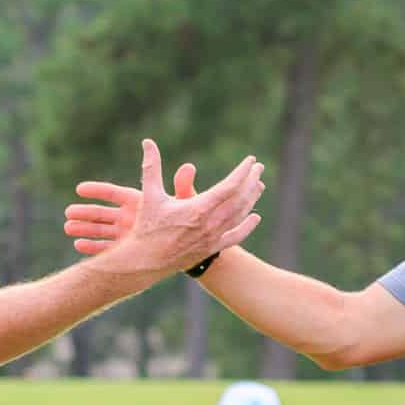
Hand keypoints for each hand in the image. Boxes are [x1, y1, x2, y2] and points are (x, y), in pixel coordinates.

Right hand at [61, 143, 263, 279]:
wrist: (146, 262)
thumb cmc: (147, 227)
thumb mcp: (149, 195)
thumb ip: (151, 167)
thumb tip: (148, 142)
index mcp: (198, 209)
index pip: (229, 187)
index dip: (242, 172)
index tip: (250, 160)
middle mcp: (210, 224)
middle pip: (239, 199)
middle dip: (251, 181)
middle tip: (258, 167)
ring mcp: (212, 238)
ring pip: (239, 216)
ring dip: (251, 198)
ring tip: (258, 185)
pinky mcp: (211, 249)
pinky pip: (235, 237)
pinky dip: (247, 226)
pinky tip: (255, 217)